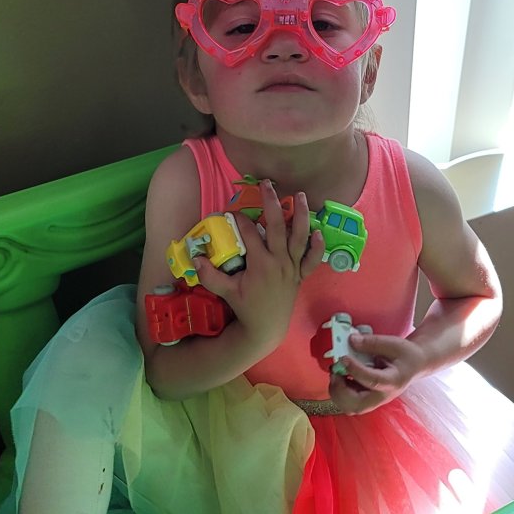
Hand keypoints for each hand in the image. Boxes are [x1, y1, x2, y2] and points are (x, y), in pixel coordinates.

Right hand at [192, 181, 324, 353]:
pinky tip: (318, 231)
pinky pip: (311, 259)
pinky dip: (316, 246)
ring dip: (300, 215)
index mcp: (261, 263)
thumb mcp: (225, 291)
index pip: (250, 233)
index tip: (232, 212)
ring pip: (299, 236)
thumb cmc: (246, 308)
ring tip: (301, 196)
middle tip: (267, 184)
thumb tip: (195, 258)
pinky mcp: (300, 275)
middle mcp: (279, 261)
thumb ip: (210, 275)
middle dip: (272, 203)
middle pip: (277, 226)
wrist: (266, 328)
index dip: (240, 220)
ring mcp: (292, 267)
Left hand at [329, 332, 426, 414]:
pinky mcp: (367, 399)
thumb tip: (351, 340)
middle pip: (358, 405)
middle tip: (335, 371)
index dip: (355, 370)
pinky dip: (339, 391)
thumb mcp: (393, 343)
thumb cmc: (406, 355)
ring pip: (351, 407)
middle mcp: (382, 396)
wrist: (414, 365)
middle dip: (341, 390)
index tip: (343, 358)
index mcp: (392, 381)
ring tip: (336, 373)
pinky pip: (349, 403)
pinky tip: (340, 375)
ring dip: (338, 392)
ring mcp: (374, 400)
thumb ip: (372, 342)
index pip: (373, 381)